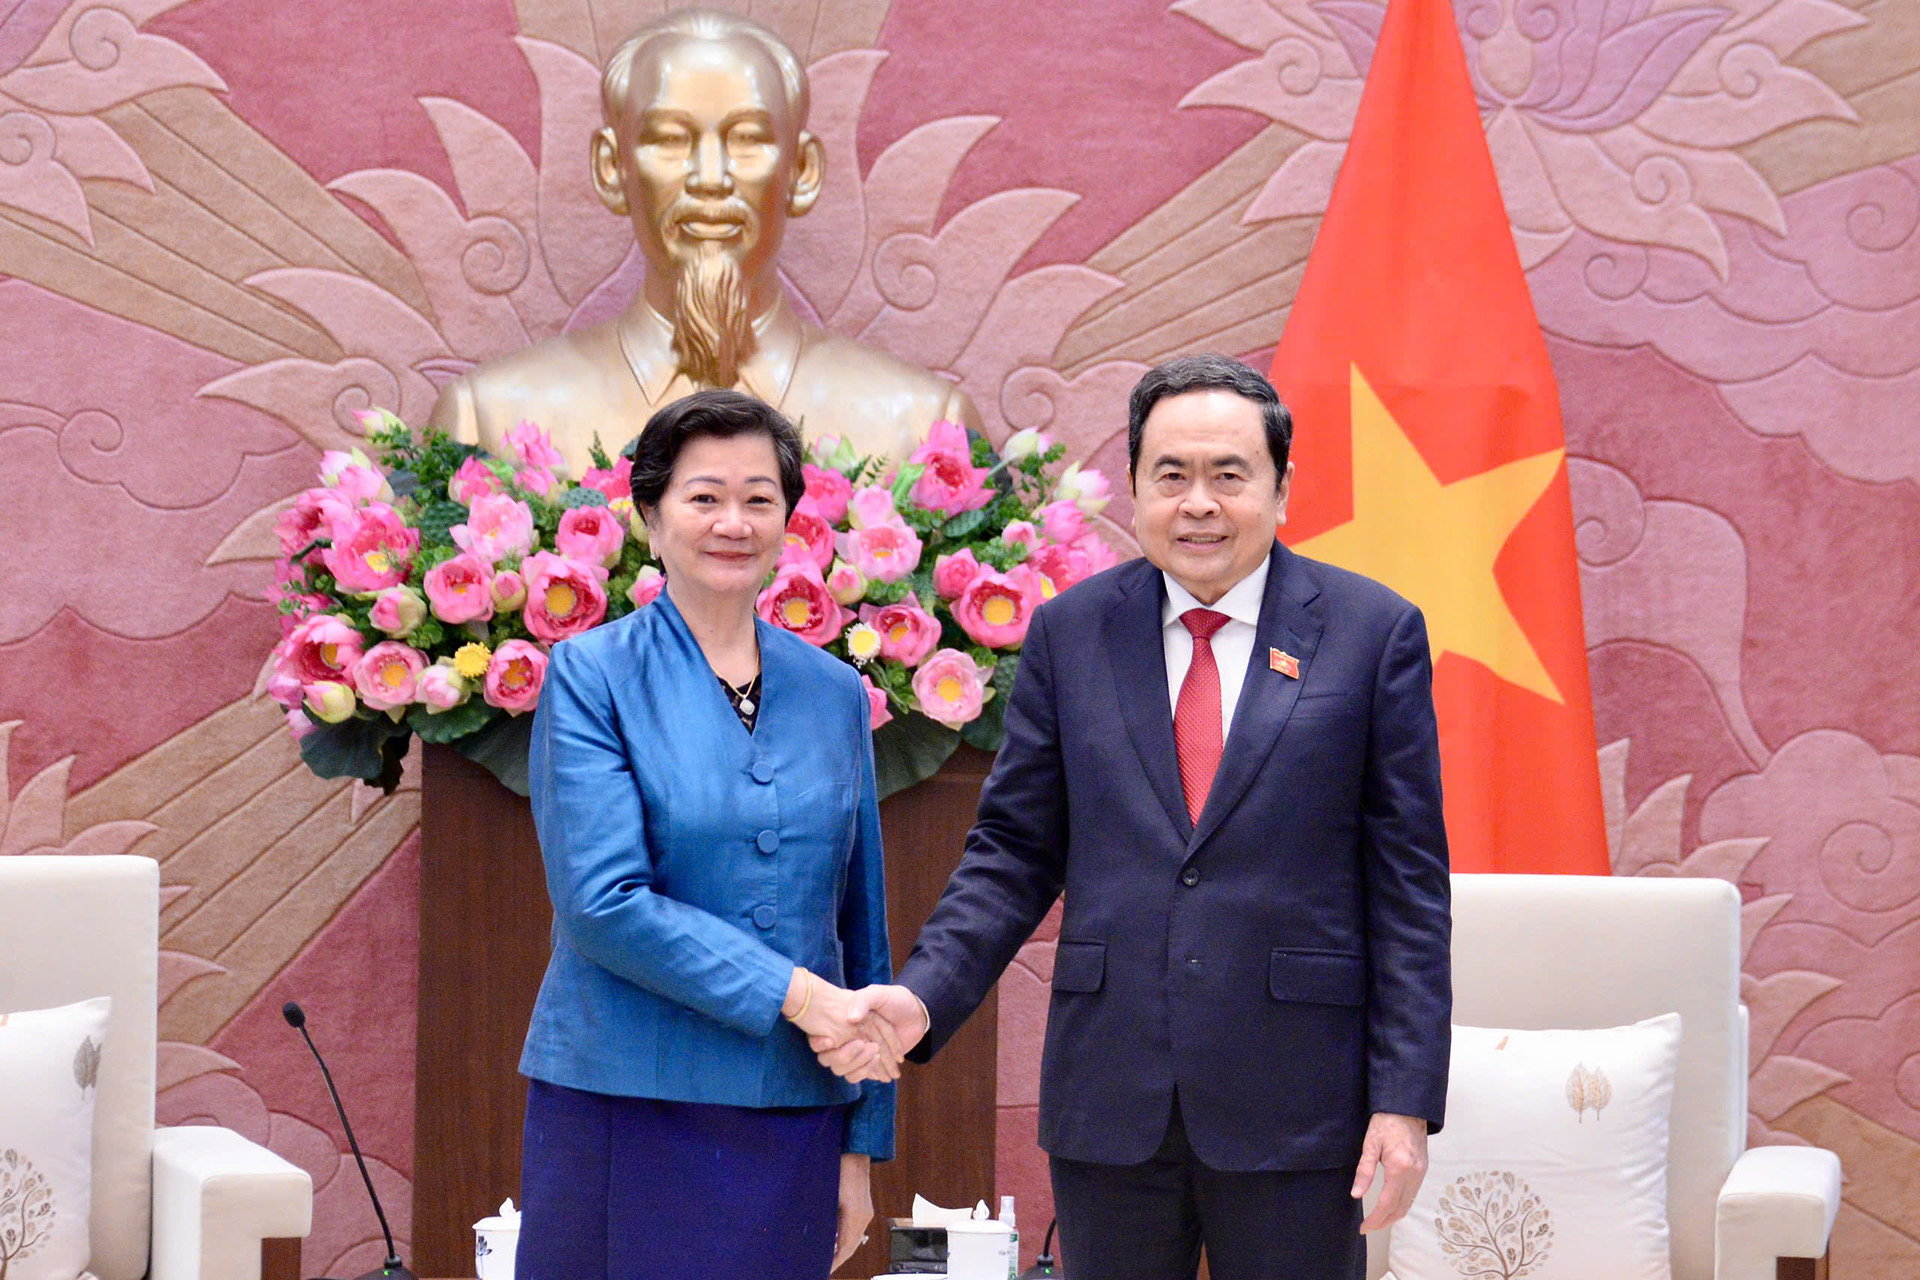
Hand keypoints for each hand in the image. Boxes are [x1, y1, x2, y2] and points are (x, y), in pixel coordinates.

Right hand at [784, 970, 904, 1080]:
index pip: (823, 1037)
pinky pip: (857, 1075)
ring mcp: (856, 1052)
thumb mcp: (878, 993)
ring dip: (858, 1065)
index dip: (820, 1042)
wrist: (917, 1013)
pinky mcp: (868, 1063)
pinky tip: (878, 1070)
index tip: (828, 1040)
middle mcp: (846, 1038)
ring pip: (843, 1069)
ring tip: (876, 1054)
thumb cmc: (896, 1000)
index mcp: (843, 1022)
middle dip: (845, 1055)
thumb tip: (851, 1019)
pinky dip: (866, 1073)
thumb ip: (864, 1000)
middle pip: (831, 1057)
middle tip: (866, 1045)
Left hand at [833, 1153, 872, 1271]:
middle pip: (851, 1247)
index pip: (845, 1248)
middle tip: (823, 1267)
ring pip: (854, 1239)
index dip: (834, 1262)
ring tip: (826, 1258)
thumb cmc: (838, 1167)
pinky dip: (845, 1239)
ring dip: (842, 1249)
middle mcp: (864, 1217)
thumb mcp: (826, 1194)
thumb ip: (822, 1216)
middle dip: (838, 1259)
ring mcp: (866, 1213)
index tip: (823, 1270)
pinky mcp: (864, 1208)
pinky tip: (834, 1240)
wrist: (855, 1150)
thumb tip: (812, 1235)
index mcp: (855, 1216)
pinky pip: (856, 1230)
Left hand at [1351, 1111, 1428, 1231]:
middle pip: (1401, 1208)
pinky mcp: (1423, 1168)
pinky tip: (1391, 1204)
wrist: (1408, 1107)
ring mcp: (1421, 1171)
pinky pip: (1413, 1193)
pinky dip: (1401, 1204)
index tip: (1364, 1227)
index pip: (1387, 1203)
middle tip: (1369, 1228)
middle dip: (1384, 1222)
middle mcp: (1414, 1173)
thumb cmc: (1386, 1122)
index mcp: (1400, 1168)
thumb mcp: (1370, 1144)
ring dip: (1394, 1215)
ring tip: (1377, 1220)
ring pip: (1409, 1203)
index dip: (1375, 1219)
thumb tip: (1356, 1194)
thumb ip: (1364, 1171)